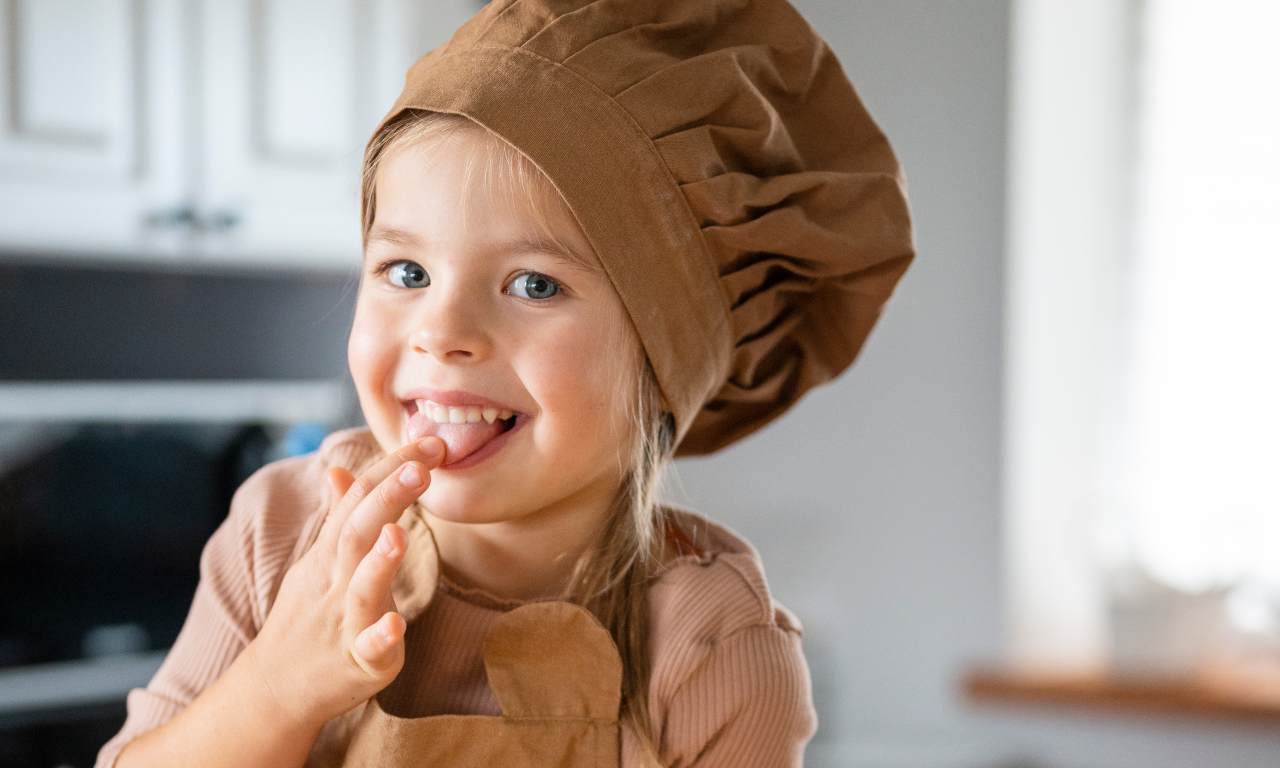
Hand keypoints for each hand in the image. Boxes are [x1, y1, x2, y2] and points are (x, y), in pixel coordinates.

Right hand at [244, 436, 446, 729]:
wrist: (274, 690)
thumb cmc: (307, 619)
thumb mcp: (317, 562)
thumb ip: (336, 516)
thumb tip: (340, 469)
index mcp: (330, 554)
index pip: (357, 499)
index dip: (390, 467)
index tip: (428, 441)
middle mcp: (335, 582)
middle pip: (357, 532)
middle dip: (388, 496)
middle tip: (421, 464)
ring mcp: (344, 623)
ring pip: (361, 588)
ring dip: (380, 560)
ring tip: (400, 531)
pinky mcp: (358, 664)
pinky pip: (368, 650)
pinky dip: (382, 636)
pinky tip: (398, 624)